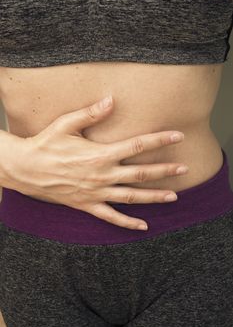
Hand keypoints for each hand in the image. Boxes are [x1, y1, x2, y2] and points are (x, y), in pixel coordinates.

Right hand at [8, 96, 187, 230]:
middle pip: (141, 173)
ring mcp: (96, 193)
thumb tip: (111, 99)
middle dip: (165, 171)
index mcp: (100, 154)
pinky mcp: (87, 205)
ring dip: (154, 197)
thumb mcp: (66, 124)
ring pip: (132, 197)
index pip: (138, 145)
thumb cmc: (46, 144)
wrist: (26, 169)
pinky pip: (111, 217)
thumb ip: (91, 112)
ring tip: (174, 197)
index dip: (160, 139)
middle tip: (184, 169)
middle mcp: (103, 175)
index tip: (178, 136)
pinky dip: (128, 223)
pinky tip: (143, 226)